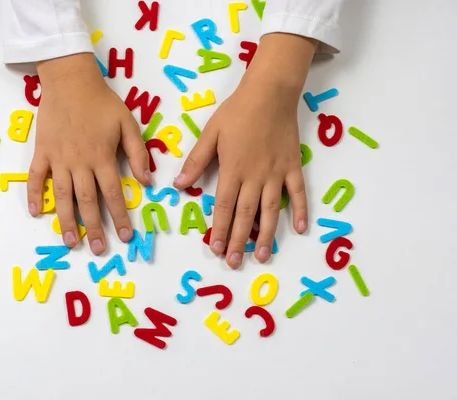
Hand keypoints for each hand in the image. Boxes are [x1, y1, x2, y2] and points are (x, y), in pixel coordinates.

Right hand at [29, 53, 150, 254]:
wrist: (70, 81)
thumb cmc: (102, 102)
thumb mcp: (128, 123)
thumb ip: (137, 153)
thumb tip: (147, 181)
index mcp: (102, 157)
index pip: (113, 194)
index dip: (120, 217)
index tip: (125, 236)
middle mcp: (80, 163)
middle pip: (87, 202)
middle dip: (94, 228)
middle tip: (98, 250)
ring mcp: (58, 159)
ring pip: (62, 196)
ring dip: (66, 221)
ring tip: (70, 242)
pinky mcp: (41, 152)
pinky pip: (35, 177)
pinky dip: (34, 195)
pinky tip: (35, 212)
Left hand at [173, 33, 316, 267]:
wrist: (270, 92)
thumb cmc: (236, 112)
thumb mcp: (210, 134)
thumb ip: (196, 161)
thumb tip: (179, 185)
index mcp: (233, 169)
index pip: (224, 206)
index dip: (220, 229)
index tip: (215, 249)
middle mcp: (255, 177)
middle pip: (245, 214)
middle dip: (239, 241)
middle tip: (234, 262)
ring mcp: (277, 173)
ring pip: (271, 210)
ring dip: (266, 235)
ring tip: (262, 256)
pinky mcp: (293, 166)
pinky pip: (298, 192)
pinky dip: (301, 211)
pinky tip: (300, 230)